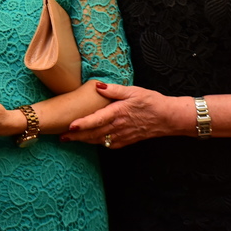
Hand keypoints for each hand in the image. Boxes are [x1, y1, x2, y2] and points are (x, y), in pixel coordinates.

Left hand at [64, 82, 182, 148]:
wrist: (169, 118)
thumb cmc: (151, 101)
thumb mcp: (133, 91)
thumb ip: (114, 90)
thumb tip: (98, 86)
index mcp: (119, 112)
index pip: (97, 119)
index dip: (83, 124)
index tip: (70, 126)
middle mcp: (119, 126)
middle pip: (94, 133)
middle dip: (77, 137)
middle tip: (61, 138)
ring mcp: (123, 135)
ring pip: (100, 140)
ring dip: (85, 141)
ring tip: (70, 140)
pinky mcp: (128, 140)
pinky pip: (110, 144)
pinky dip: (98, 143)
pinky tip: (91, 142)